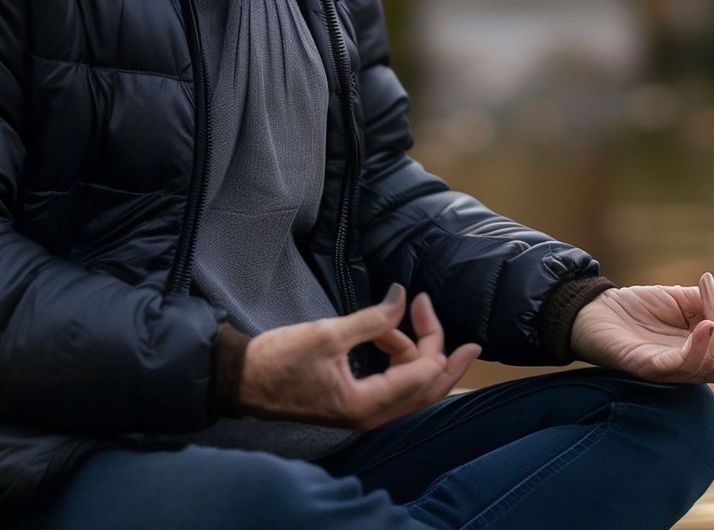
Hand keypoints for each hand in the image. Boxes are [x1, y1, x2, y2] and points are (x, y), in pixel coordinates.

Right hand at [239, 284, 480, 428]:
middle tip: (470, 340)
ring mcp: (363, 412)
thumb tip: (404, 297)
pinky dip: (397, 359)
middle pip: (426, 392)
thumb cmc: (280, 359)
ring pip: (410, 388)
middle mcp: (370, 416)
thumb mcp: (329, 333)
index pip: (422, 375)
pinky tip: (386, 334)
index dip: (432, 337)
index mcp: (366, 405)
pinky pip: (392, 385)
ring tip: (396, 317)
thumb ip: (373, 319)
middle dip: (446, 360)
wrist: (242, 379)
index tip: (421, 300)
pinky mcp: (354, 403)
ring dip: (414, 353)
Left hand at [569, 272, 713, 383]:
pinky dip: (698, 348)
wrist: (594, 310)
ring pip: (711, 367)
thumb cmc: (637, 308)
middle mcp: (689, 366)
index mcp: (700, 351)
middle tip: (711, 289)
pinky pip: (680, 366)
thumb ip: (712, 297)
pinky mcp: (649, 368)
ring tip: (710, 301)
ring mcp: (670, 370)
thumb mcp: (680, 297)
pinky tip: (706, 326)